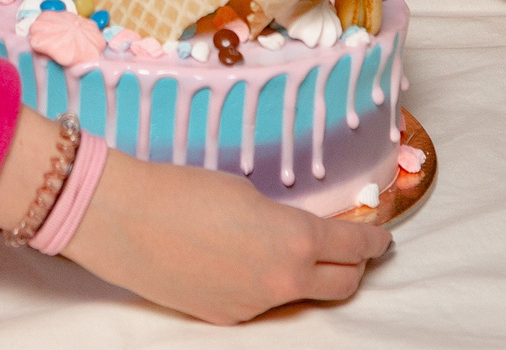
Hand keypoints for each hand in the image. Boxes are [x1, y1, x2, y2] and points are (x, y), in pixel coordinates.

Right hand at [0, 113, 389, 323]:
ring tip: (290, 250)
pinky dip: (265, 285)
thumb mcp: (246, 190)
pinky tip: (241, 260)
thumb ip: (283, 215)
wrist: (122, 217)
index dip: (375, 239)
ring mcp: (252, 307)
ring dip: (307, 276)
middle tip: (353, 247)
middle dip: (354, 266)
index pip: (354, 246)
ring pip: (299, 296)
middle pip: (342, 285)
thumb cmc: (181, 187)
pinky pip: (260, 303)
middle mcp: (281, 283)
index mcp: (294, 241)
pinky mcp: (222, 317)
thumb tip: (297, 229)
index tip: (383, 234)